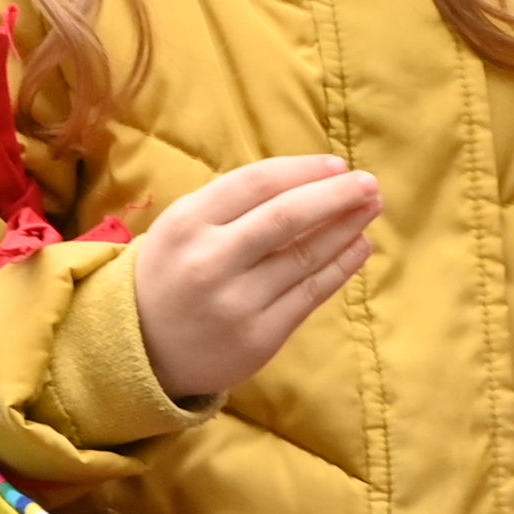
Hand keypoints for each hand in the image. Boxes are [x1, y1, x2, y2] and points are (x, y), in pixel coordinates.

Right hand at [130, 153, 379, 403]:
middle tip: (370, 183)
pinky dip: (341, 267)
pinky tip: (359, 247)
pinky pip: (310, 294)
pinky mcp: (260, 337)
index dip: (303, 170)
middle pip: (286, 217)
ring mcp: (237, 302)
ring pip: (305, 256)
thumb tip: (309, 179)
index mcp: (188, 223)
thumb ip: (233, 203)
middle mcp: (211, 261)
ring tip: (370, 210)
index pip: (257, 183)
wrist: (142, 349)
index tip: (337, 164)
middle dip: (336, 196)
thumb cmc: (172, 274)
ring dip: (346, 229)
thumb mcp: (183, 226)